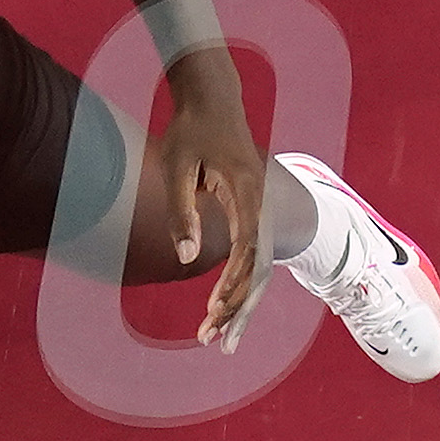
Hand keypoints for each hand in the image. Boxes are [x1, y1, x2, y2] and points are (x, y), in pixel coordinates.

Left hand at [155, 57, 271, 343]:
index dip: (234, 282)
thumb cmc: (192, 131)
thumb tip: (186, 258)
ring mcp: (261, 209)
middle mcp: (262, 204)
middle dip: (237, 306)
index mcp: (248, 192)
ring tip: (215, 335)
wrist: (214, 100)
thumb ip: (182, 212)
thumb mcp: (178, 168)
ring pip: (258, 266)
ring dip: (239, 302)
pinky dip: (239, 283)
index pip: (248, 248)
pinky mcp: (253, 211)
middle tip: (213, 341)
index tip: (217, 309)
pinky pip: (252, 256)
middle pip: (258, 265)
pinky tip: (220, 303)